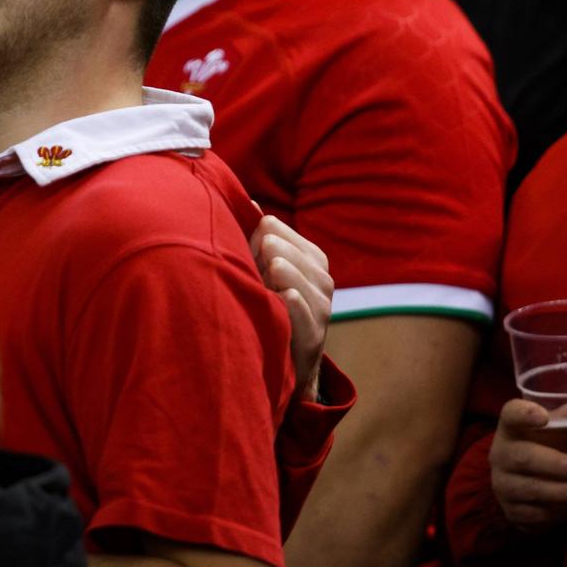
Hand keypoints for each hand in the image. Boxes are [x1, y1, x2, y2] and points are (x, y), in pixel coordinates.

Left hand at [250, 212, 331, 400]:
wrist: (284, 362)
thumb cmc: (269, 307)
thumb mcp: (264, 271)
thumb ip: (259, 239)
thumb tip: (249, 203)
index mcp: (311, 258)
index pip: (277, 230)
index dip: (256, 237)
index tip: (244, 249)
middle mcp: (321, 279)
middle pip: (285, 251)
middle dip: (263, 255)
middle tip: (252, 268)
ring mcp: (322, 307)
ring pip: (296, 277)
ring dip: (277, 275)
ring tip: (267, 275)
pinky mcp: (314, 335)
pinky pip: (304, 311)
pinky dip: (293, 302)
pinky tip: (282, 296)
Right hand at [488, 399, 566, 530]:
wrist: (523, 484)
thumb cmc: (548, 446)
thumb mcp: (564, 426)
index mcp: (512, 428)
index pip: (509, 414)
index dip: (522, 414)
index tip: (543, 416)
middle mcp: (501, 455)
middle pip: (522, 457)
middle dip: (555, 464)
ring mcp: (503, 484)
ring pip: (530, 489)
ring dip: (563, 492)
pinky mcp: (511, 511)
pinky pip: (533, 514)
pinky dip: (556, 513)